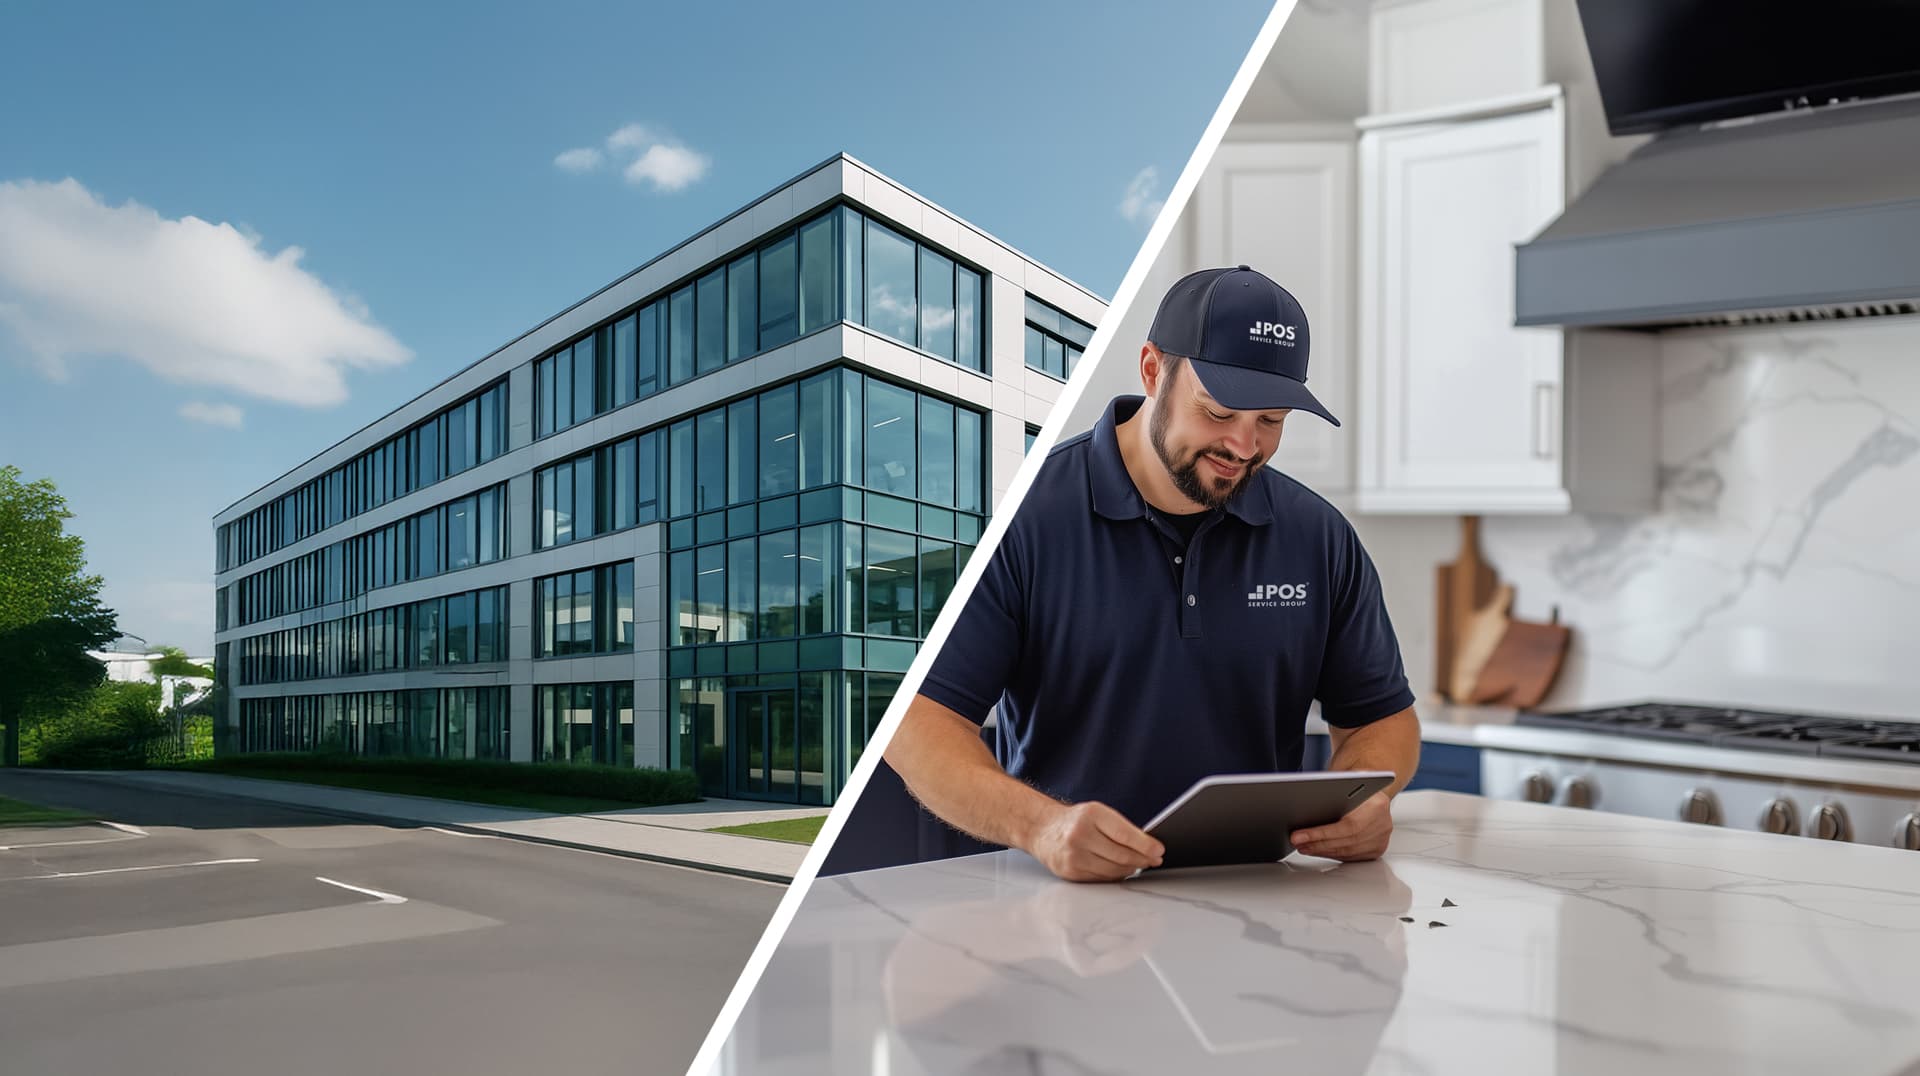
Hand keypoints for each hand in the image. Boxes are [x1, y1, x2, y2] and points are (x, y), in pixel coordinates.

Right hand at [1027, 801, 1164, 881]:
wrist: (1041, 828)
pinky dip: (1115, 875)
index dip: (1145, 844)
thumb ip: (1120, 828)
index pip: (1124, 834)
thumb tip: (1149, 847)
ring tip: (1140, 864)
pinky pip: (1101, 878)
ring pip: (1113, 870)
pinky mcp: (1070, 872)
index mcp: (1090, 815)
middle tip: (1154, 860)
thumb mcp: (1097, 813)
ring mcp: (1074, 856)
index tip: (1159, 850)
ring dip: (1131, 868)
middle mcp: (1080, 835)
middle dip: (1142, 859)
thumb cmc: (1075, 821)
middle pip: (1121, 854)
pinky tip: (1122, 870)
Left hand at [1290, 790, 1392, 860]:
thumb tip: (1306, 802)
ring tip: (1303, 846)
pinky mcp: (1377, 849)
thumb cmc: (1357, 784)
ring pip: (1348, 851)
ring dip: (1322, 850)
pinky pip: (1351, 856)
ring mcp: (1381, 838)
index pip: (1348, 824)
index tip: (1300, 835)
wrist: (1373, 789)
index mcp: (1377, 803)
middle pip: (1346, 841)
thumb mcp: (1346, 779)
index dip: (1322, 833)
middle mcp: (1383, 823)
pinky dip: (1332, 854)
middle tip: (1297, 841)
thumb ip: (1331, 790)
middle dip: (1317, 843)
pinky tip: (1318, 850)